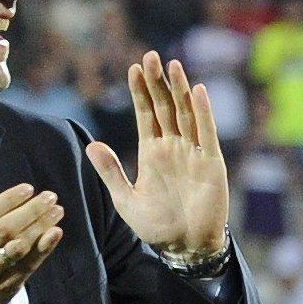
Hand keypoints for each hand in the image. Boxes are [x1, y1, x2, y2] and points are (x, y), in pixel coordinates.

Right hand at [0, 160, 63, 303]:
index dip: (8, 200)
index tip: (29, 189)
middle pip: (5, 230)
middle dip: (30, 212)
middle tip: (50, 197)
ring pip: (18, 248)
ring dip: (40, 228)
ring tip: (57, 212)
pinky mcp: (6, 285)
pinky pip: (28, 265)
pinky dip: (44, 250)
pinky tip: (55, 234)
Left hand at [85, 50, 228, 258]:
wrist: (185, 247)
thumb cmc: (157, 226)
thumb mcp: (126, 200)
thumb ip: (110, 172)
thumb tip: (91, 145)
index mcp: (152, 152)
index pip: (146, 114)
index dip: (140, 92)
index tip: (133, 68)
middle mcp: (173, 147)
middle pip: (165, 107)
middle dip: (157, 82)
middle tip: (150, 56)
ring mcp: (193, 153)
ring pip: (185, 114)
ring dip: (179, 90)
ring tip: (172, 65)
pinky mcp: (211, 163)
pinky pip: (207, 133)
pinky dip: (203, 113)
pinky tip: (198, 92)